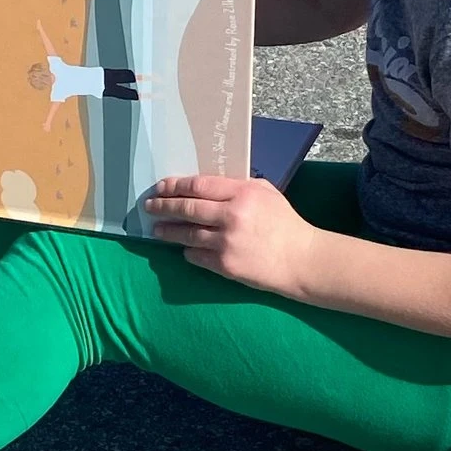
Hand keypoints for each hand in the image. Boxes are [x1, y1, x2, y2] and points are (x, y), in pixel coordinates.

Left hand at [139, 174, 316, 296]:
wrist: (301, 260)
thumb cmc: (284, 223)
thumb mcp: (265, 193)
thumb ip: (237, 187)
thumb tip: (205, 186)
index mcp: (242, 193)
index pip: (198, 186)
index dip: (175, 186)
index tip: (161, 186)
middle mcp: (231, 216)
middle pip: (187, 208)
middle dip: (163, 206)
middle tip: (149, 206)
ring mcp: (226, 242)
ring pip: (186, 234)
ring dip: (168, 231)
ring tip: (157, 229)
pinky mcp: (225, 265)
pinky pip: (196, 256)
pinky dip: (188, 251)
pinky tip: (183, 248)